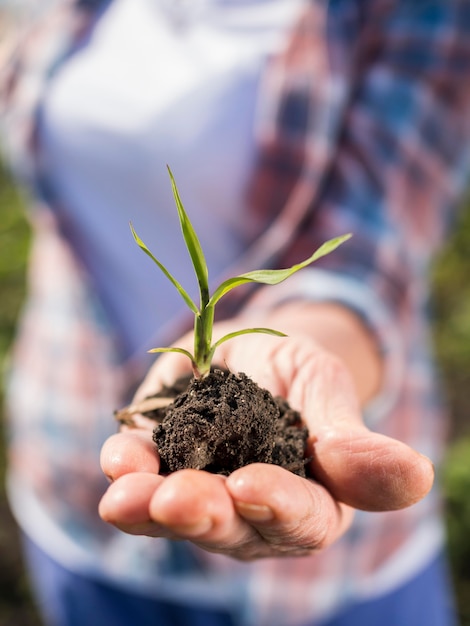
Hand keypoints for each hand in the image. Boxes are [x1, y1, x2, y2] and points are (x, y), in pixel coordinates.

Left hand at [99, 305, 433, 559]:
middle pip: (230, 529)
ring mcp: (203, 492)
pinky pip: (141, 478)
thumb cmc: (299, 370)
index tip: (253, 487)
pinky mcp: (161, 467)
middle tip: (174, 500)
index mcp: (310, 499)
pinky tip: (119, 457)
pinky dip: (128, 469)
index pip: (301, 519)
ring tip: (124, 495)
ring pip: (177, 515)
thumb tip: (417, 477)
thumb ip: (352, 437)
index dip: (278, 508)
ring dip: (148, 508)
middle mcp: (253, 511)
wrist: (250, 348)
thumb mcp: (327, 387)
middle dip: (201, 514)